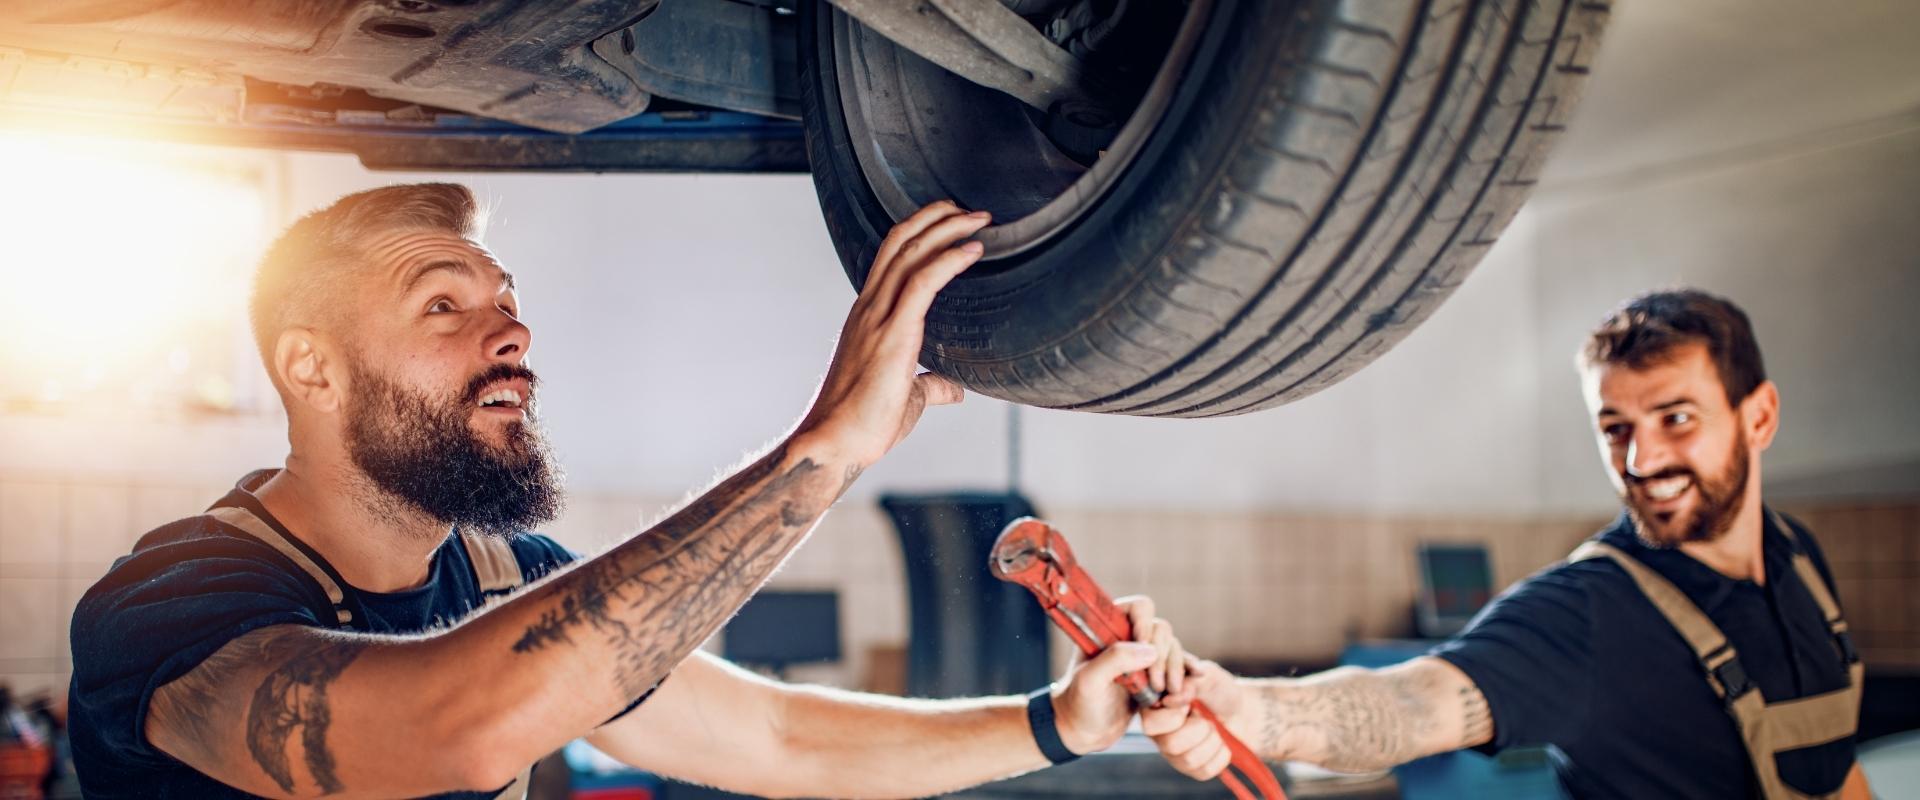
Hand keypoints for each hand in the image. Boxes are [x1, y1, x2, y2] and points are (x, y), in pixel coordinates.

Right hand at [791, 201, 989, 468]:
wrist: (835, 444)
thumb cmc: (864, 425)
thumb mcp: (907, 398)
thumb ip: (929, 386)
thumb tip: (953, 390)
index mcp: (868, 316)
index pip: (891, 256)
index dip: (920, 231)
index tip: (952, 220)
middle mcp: (869, 308)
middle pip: (900, 242)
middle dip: (936, 217)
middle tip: (971, 209)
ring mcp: (877, 318)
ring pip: (910, 253)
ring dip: (947, 229)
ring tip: (979, 219)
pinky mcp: (892, 335)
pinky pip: (921, 283)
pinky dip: (948, 259)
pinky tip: (973, 250)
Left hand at [1050, 596, 1186, 754]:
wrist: (1084, 730)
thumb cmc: (1078, 702)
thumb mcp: (1090, 681)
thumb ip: (1114, 661)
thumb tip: (1150, 650)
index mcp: (1108, 627)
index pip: (1138, 608)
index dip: (1146, 624)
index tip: (1145, 650)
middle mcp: (1128, 635)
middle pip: (1161, 629)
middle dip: (1163, 655)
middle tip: (1156, 684)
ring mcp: (1142, 655)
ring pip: (1172, 648)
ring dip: (1175, 668)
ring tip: (1169, 694)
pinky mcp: (1154, 675)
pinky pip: (1178, 667)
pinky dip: (1187, 672)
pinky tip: (1196, 677)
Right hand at [1140, 656, 1248, 779]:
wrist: (1242, 710)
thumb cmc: (1219, 689)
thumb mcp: (1206, 676)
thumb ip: (1188, 683)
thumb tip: (1172, 698)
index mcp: (1155, 710)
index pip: (1151, 724)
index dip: (1174, 716)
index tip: (1190, 705)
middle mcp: (1159, 734)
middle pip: (1171, 745)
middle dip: (1199, 728)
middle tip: (1205, 716)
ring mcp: (1174, 754)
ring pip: (1189, 760)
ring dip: (1212, 740)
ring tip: (1214, 727)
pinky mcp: (1191, 769)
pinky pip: (1204, 771)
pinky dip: (1221, 754)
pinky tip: (1221, 742)